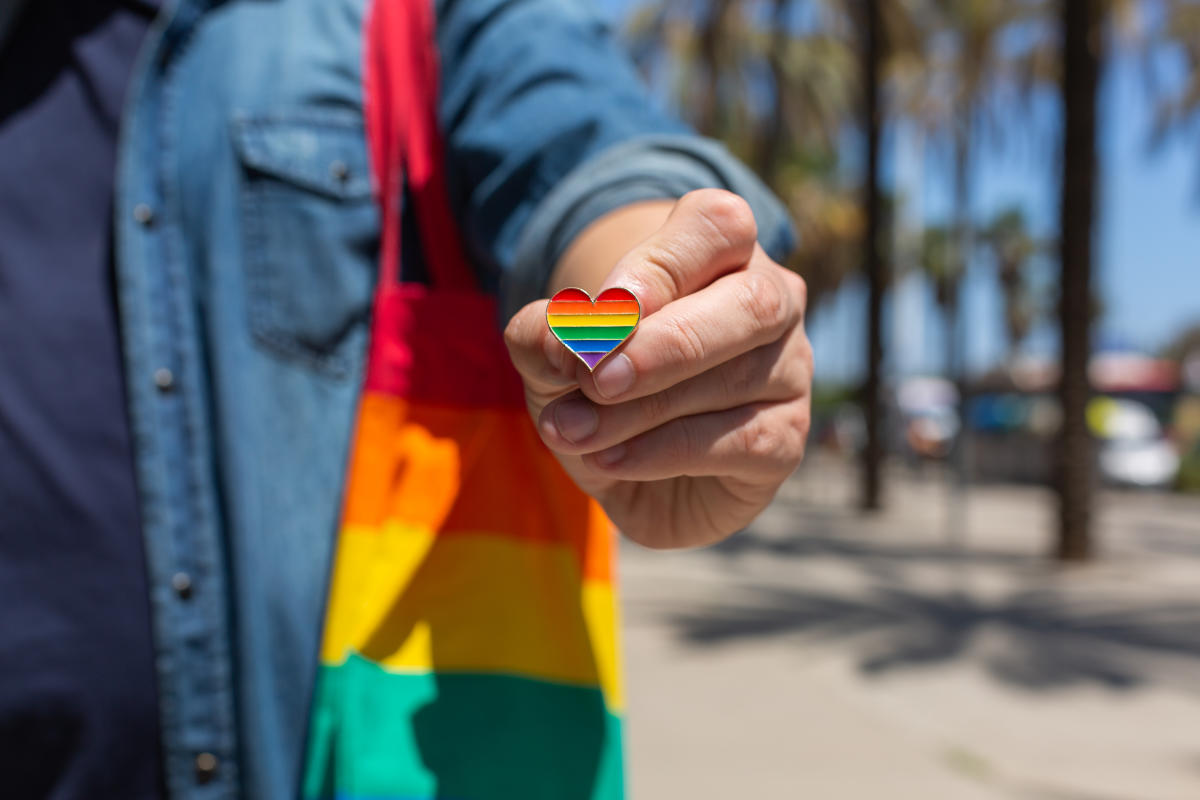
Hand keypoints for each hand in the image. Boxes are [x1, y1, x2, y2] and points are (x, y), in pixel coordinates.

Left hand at [504, 189, 811, 548]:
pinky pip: (741, 442)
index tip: (606, 306)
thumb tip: (556, 340)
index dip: (663, 266)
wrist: (619, 461)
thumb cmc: (596, 381)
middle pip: (752, 302)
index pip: (719, 226)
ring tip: (568, 430)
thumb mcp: (553, 353)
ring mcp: (788, 372)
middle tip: (593, 378)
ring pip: (735, 380)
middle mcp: (770, 304)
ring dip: (639, 410)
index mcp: (720, 253)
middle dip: (667, 343)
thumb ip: (542, 335)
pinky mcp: (785, 439)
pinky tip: (608, 459)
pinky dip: (663, 453)